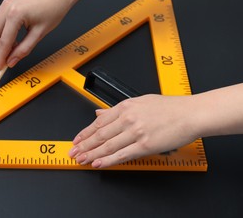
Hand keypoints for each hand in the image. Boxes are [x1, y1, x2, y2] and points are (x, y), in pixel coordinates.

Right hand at [0, 0, 71, 72]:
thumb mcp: (40, 34)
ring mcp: (5, 4)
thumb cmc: (53, 9)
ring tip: (15, 45)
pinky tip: (12, 36)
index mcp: (15, 14)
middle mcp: (7, 7)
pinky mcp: (6, 3)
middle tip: (9, 58)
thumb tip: (11, 61)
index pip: (3, 42)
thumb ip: (23, 49)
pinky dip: (0, 31)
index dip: (0, 58)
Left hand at [68, 94, 199, 167]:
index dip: (85, 133)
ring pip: (108, 146)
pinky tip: (98, 163)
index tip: (77, 140)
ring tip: (81, 159)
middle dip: (84, 145)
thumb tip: (99, 113)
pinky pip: (122, 155)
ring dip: (92, 154)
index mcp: (125, 107)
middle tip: (73, 152)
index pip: (99, 122)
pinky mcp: (145, 145)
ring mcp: (135, 132)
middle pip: (100, 135)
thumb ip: (117, 110)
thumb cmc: (170, 107)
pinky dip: (108, 160)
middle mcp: (128, 119)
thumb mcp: (140, 101)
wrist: (191, 114)